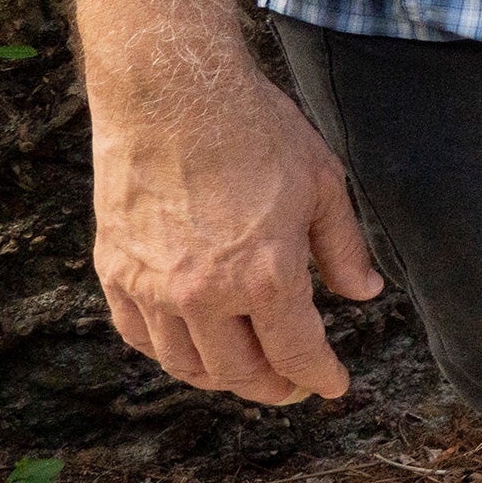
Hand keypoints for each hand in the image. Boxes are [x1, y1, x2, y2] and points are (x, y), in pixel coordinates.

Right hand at [94, 63, 382, 402]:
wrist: (173, 95)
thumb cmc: (257, 132)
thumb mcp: (323, 184)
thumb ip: (344, 248)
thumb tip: (365, 293)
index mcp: (264, 275)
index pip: (295, 352)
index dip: (318, 376)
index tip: (333, 386)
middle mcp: (204, 294)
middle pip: (239, 371)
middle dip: (272, 386)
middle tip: (293, 384)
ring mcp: (153, 288)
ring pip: (186, 364)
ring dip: (220, 378)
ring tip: (247, 371)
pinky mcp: (116, 272)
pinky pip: (139, 337)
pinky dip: (168, 353)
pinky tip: (191, 347)